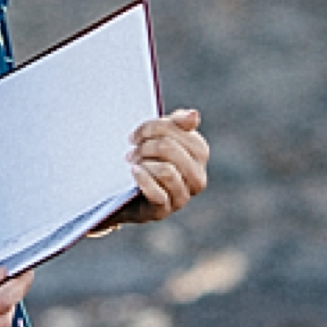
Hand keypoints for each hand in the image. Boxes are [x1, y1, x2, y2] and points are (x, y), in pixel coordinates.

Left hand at [110, 108, 206, 225]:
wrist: (126, 192)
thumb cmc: (147, 158)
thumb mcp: (160, 137)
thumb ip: (177, 124)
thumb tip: (194, 115)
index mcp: (200, 154)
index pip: (181, 130)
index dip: (154, 127)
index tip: (136, 135)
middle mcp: (197, 177)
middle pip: (171, 149)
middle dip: (146, 146)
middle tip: (132, 150)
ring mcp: (182, 196)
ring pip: (167, 171)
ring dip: (144, 163)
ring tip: (132, 162)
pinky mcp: (165, 211)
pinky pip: (158, 194)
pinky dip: (143, 179)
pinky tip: (134, 172)